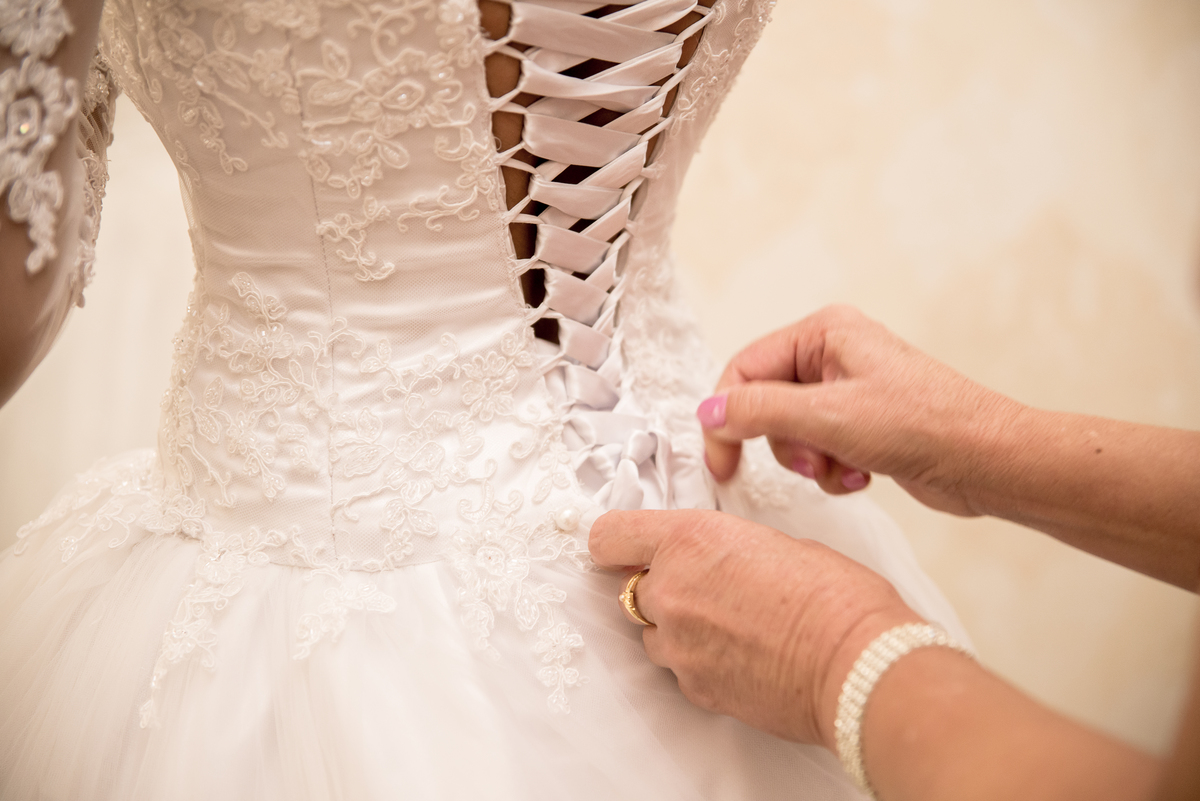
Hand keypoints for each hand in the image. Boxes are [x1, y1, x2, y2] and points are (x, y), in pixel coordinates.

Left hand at [588, 509, 920, 748]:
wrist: (857, 664)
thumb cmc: (835, 599)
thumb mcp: (771, 543)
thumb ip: (722, 549)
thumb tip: (714, 563)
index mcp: (688, 540)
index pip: (610, 537)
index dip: (617, 544)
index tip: (624, 549)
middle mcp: (671, 591)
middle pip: (634, 589)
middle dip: (665, 588)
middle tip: (711, 590)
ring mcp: (678, 645)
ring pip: (655, 633)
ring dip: (680, 628)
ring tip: (734, 626)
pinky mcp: (694, 687)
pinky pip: (681, 669)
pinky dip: (703, 662)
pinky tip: (744, 654)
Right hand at [699, 305, 1023, 516]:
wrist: (989, 462)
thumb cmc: (924, 425)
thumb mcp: (827, 417)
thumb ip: (758, 412)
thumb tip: (708, 413)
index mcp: (824, 332)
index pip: (744, 369)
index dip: (727, 417)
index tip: (721, 462)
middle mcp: (834, 354)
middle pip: (765, 402)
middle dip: (783, 444)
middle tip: (809, 466)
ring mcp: (849, 390)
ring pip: (790, 432)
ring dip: (810, 461)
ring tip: (843, 469)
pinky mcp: (863, 424)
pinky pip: (819, 449)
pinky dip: (832, 470)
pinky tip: (863, 475)